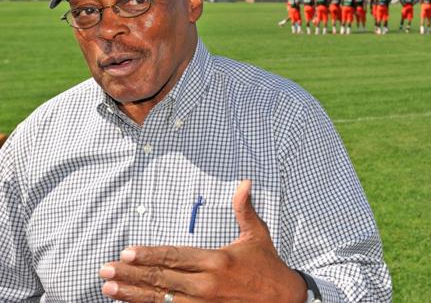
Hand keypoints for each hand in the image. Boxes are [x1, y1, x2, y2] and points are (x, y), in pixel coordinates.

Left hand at [99, 180, 306, 302]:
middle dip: (130, 275)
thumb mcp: (258, 235)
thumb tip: (244, 182)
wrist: (284, 301)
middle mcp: (207, 286)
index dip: (149, 255)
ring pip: (160, 300)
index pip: (175, 257)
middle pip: (161, 280)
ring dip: (133, 295)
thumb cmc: (268, 267)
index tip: (127, 253)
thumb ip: (244, 210)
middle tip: (104, 271)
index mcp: (217, 261)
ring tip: (109, 290)